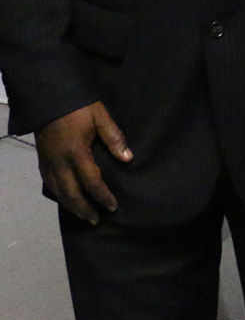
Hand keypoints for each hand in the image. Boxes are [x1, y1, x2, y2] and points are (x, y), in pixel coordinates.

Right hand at [35, 102, 131, 223]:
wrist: (50, 99)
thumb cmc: (79, 107)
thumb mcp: (101, 117)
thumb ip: (114, 138)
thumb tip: (127, 158)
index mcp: (76, 152)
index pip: (91, 181)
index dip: (102, 196)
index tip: (112, 206)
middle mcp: (60, 162)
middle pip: (71, 193)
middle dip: (84, 209)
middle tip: (96, 220)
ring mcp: (48, 162)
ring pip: (58, 191)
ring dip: (71, 205)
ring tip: (83, 215)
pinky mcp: (42, 161)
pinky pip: (49, 184)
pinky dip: (59, 195)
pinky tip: (66, 199)